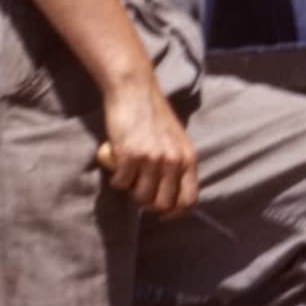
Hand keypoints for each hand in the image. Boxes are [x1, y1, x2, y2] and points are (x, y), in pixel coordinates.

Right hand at [95, 82, 205, 218]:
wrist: (134, 91)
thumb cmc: (153, 116)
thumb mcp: (176, 141)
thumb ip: (177, 164)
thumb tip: (171, 194)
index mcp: (188, 159)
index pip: (189, 200)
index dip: (175, 213)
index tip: (162, 214)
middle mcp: (173, 162)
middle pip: (163, 204)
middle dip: (148, 203)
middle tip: (138, 190)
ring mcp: (152, 160)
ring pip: (141, 197)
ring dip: (131, 191)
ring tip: (128, 176)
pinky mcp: (129, 156)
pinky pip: (121, 183)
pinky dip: (117, 180)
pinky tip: (116, 168)